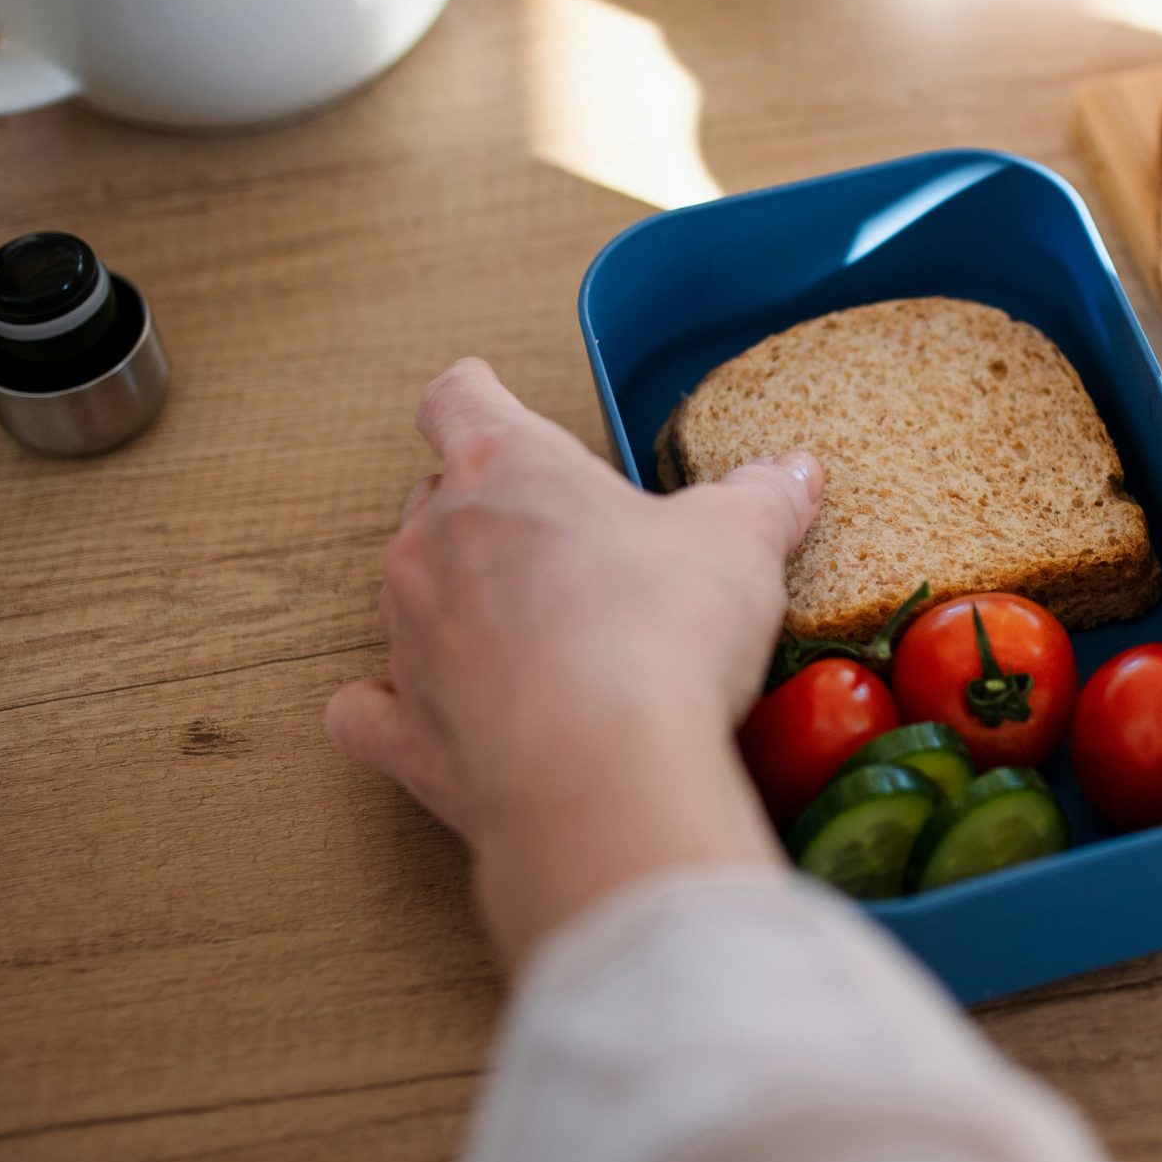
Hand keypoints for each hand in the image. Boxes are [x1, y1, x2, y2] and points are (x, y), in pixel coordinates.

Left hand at [325, 358, 819, 967]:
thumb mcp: (739, 543)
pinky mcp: (404, 732)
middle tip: (559, 544)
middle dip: (484, 513)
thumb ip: (761, 499)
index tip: (488, 395)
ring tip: (526, 636)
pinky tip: (427, 718)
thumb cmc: (661, 626)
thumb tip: (795, 472)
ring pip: (406, 597)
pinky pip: (366, 712)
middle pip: (433, 500)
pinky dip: (390, 710)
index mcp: (506, 468)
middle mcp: (433, 542)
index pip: (459, 399)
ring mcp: (408, 638)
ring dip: (455, 606)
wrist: (601, 766)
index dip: (476, 395)